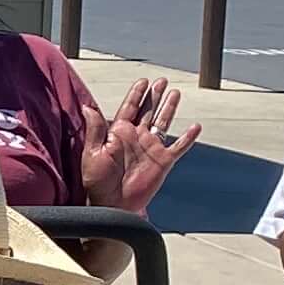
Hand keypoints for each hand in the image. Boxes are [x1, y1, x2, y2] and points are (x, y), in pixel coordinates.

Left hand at [81, 79, 202, 215]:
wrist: (112, 203)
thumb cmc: (98, 182)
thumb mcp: (93, 153)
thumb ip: (95, 129)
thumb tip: (88, 107)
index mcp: (119, 133)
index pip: (130, 108)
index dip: (137, 94)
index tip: (143, 81)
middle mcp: (137, 137)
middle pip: (148, 111)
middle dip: (154, 95)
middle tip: (161, 81)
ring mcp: (151, 148)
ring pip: (163, 123)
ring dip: (169, 108)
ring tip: (175, 93)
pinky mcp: (163, 161)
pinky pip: (179, 147)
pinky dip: (188, 137)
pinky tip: (195, 127)